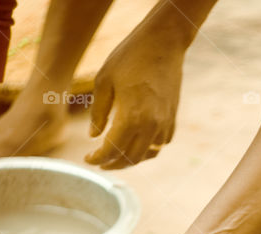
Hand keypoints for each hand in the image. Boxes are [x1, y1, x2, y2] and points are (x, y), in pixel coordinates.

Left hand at [85, 26, 184, 169]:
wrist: (164, 42)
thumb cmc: (130, 57)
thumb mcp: (104, 81)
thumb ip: (98, 113)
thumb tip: (94, 136)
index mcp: (131, 117)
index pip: (112, 150)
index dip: (97, 158)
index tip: (87, 158)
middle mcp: (151, 125)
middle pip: (130, 158)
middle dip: (113, 164)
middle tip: (99, 162)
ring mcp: (164, 123)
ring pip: (147, 154)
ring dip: (131, 160)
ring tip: (117, 157)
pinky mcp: (172, 118)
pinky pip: (160, 144)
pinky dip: (147, 149)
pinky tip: (137, 144)